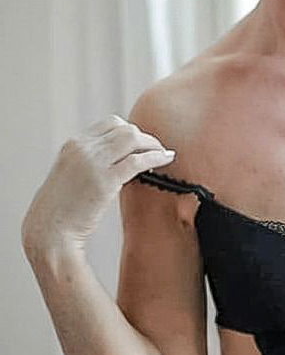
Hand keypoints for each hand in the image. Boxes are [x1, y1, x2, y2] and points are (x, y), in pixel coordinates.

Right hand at [21, 115, 175, 253]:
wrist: (48, 231)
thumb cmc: (60, 210)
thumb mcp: (70, 175)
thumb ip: (89, 162)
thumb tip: (116, 160)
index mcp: (73, 145)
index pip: (110, 123)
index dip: (130, 130)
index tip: (141, 142)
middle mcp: (82, 148)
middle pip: (124, 129)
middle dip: (145, 137)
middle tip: (156, 149)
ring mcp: (93, 163)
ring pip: (133, 139)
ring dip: (153, 144)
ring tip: (163, 154)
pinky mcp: (105, 181)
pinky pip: (137, 161)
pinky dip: (156, 157)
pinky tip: (166, 160)